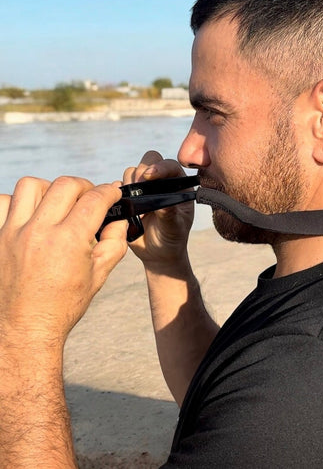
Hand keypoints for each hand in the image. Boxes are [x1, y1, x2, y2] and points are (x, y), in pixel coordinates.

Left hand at [0, 176, 127, 345]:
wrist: (25, 329)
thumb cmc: (63, 305)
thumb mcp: (99, 275)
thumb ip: (115, 242)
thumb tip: (119, 219)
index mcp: (69, 241)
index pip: (95, 199)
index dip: (109, 192)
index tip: (113, 193)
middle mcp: (39, 232)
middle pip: (66, 185)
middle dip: (85, 186)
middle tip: (90, 197)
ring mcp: (12, 233)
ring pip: (31, 186)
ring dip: (50, 189)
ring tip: (57, 204)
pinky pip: (1, 203)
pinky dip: (16, 203)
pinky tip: (29, 216)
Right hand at [123, 151, 194, 270]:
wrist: (157, 252)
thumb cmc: (172, 237)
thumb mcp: (174, 228)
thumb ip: (170, 215)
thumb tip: (163, 203)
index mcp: (178, 184)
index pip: (169, 165)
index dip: (159, 167)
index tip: (149, 175)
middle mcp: (160, 181)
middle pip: (149, 160)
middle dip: (141, 171)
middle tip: (138, 187)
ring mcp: (143, 187)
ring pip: (131, 171)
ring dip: (130, 184)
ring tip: (135, 206)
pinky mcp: (127, 195)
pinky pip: (117, 186)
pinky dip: (117, 193)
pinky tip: (124, 208)